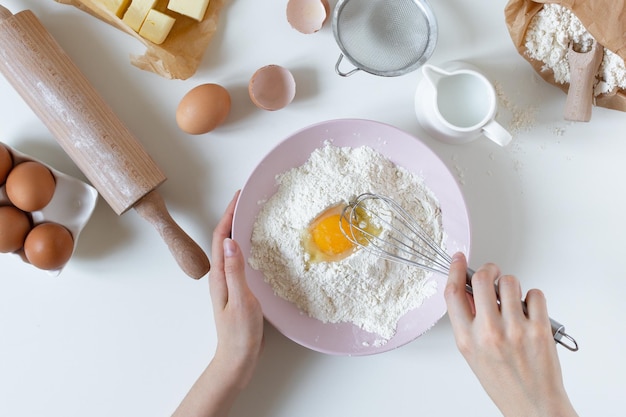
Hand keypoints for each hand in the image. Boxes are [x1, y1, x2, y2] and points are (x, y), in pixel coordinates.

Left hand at [209, 190, 263, 387]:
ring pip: (231, 248)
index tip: (238, 196)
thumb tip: (231, 241)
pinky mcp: (238, 289)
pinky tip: (256, 246)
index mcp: (219, 276)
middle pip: (223, 239)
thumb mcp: (241, 300)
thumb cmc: (239, 333)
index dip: (228, 214)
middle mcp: (221, 276)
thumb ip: (235, 271)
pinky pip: (239, 260)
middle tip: (246, 200)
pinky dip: (246, 245)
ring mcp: (228, 283)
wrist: (237, 358)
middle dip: (232, 216)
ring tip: (251, 215)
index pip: (220, 237)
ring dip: (238, 229)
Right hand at [444, 253, 577, 416]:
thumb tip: (470, 293)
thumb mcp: (473, 354)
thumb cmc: (504, 383)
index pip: (453, 293)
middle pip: (481, 279)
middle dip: (488, 270)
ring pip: (510, 282)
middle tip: (493, 274)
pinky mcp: (539, 330)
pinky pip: (535, 294)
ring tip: (514, 300)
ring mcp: (515, 330)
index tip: (458, 260)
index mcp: (467, 339)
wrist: (533, 406)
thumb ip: (468, 323)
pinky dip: (533, 297)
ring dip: (511, 285)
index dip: (455, 270)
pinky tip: (530, 310)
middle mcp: (488, 332)